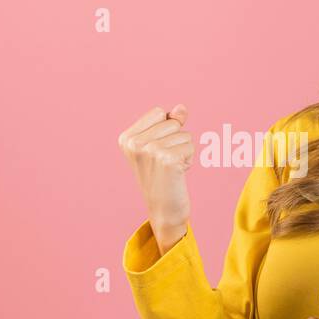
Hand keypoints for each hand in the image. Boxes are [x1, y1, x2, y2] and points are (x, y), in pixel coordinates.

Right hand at [118, 104, 193, 252]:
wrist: (164, 210)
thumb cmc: (162, 176)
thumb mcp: (160, 145)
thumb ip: (170, 122)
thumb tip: (182, 108)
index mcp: (126, 138)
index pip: (159, 112)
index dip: (165, 130)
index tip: (156, 152)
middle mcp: (134, 143)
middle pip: (172, 122)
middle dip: (175, 141)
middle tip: (165, 164)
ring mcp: (150, 151)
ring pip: (184, 134)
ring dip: (183, 151)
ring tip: (171, 169)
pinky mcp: (168, 159)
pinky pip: (191, 146)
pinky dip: (189, 159)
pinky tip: (178, 174)